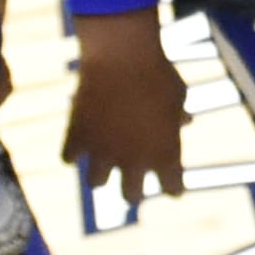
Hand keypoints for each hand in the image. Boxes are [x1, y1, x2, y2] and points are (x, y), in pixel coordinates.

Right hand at [61, 6, 185, 201]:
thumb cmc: (158, 73)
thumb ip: (180, 115)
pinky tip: (78, 142)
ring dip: (100, 172)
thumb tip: (185, 122)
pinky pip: (69, 158)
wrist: (123, 57)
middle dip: (132, 191)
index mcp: (166, 155)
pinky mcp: (77, 139)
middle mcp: (134, 162)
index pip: (173, 189)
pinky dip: (72, 152)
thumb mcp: (179, 95)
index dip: (173, 186)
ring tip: (102, 159)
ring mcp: (103, 152)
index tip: (171, 183)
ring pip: (97, 183)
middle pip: (131, 197)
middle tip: (131, 183)